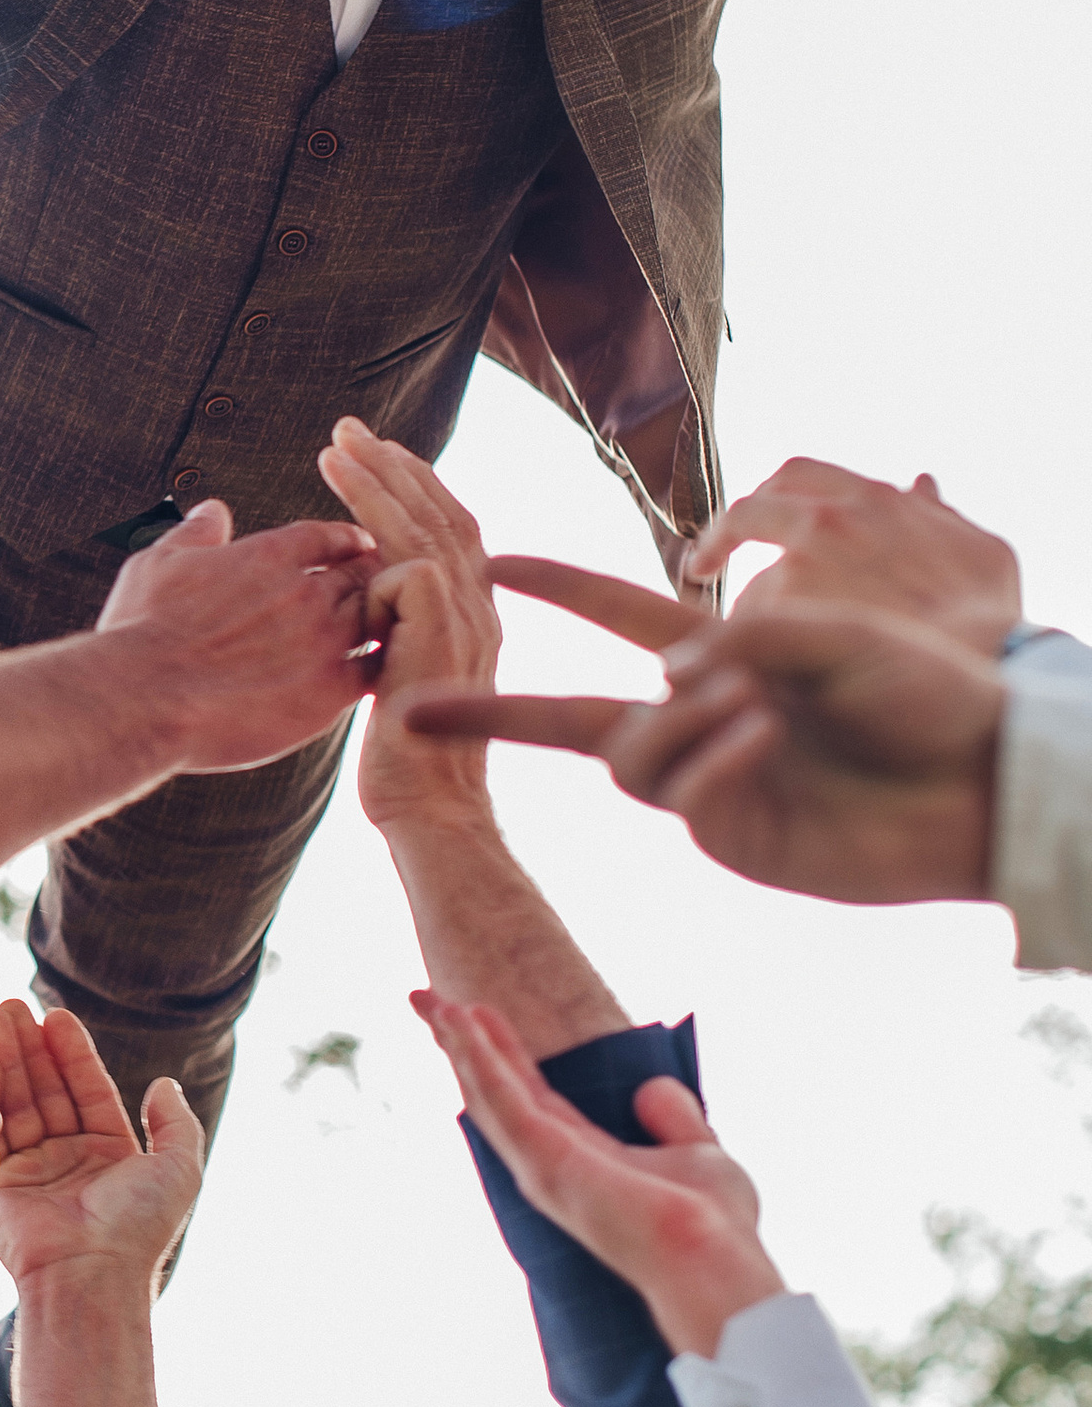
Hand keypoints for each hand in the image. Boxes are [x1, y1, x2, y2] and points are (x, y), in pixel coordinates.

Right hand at [0, 1000, 201, 1291]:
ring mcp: (32, 1170)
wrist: (92, 1273)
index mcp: (110, 1155)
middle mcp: (69, 1159)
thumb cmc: (138, 1225)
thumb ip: (176, 1122)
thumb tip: (165, 1083)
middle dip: (29, 1046)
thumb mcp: (179, 1167)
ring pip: (17, 1102)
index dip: (72, 1052)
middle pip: (46, 1089)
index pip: (88, 1089)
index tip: (55, 1015)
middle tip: (10, 1005)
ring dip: (4, 1058)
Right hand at [97, 505, 373, 775]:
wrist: (143, 696)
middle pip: (364, 572)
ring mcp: (323, 643)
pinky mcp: (328, 693)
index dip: (344, 541)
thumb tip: (212, 510)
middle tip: (372, 590)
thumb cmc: (142, 629)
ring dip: (377, 621)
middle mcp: (307, 592)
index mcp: (271, 555)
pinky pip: (376, 671)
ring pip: (377, 618)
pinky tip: (375, 673)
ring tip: (378, 629)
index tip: (353, 548)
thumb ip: (195, 533)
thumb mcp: (160, 562)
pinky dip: (379, 667)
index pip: (329, 536)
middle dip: (369, 578)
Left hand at [315, 420, 499, 831]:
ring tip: (334, 447)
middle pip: (442, 512)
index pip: (450, 533)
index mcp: (472, 617)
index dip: (417, 490)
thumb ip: (395, 636)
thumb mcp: (402, 682)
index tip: (379, 457)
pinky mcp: (438, 627)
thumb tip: (362, 604)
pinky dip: (374, 529)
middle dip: (396, 466)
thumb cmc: (409, 758)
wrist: (429, 805)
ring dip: (375, 481)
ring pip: (420, 525)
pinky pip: (405, 560)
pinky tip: (335, 512)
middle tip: (348, 429)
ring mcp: (465, 616)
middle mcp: (478, 608)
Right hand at [405, 573, 1001, 907]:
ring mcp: (712, 789)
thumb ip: (739, 641)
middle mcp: (701, 725)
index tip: (480, 567)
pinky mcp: (737, 839)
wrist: (989, 778)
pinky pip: (689, 794)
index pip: (610, 617)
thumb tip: (662, 684)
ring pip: (632, 755)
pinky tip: (767, 734)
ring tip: (756, 704)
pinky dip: (717, 756)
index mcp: (721, 661)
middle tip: (416, 712)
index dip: (546, 589)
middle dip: (491, 713)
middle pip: (571, 717)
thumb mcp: (832, 630)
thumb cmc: (927, 690)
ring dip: (678, 719)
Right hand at [414, 990, 781, 1356]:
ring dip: (458, 1043)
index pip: (528, 1093)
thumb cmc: (714, 1225)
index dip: (499, 1049)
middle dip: (457, 1043)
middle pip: (492, 1089)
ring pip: (487, 1091)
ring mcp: (543, 1164)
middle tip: (423, 998)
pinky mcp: (545, 1159)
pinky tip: (462, 1022)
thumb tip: (651, 1087)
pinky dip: (480, 1058)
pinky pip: (504, 1098)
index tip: (473, 1010)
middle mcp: (551, 1162)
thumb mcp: (698, 1152)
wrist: (716, 1260)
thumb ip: (674, 1119)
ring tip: (430, 1000)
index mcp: (583, 1157)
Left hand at [687, 455, 1022, 655]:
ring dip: (755, 609)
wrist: (982, 671)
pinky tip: (772, 675)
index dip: (767, 494)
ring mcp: (801, 565)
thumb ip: (940, 514)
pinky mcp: (784, 615)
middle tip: (703, 564)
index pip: (796, 474)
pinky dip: (758, 650)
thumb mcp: (980, 549)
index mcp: (872, 498)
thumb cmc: (989, 619)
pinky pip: (752, 631)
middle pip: (749, 511)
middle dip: (722, 536)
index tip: (749, 520)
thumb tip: (921, 481)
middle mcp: (828, 520)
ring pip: (753, 583)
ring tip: (765, 648)